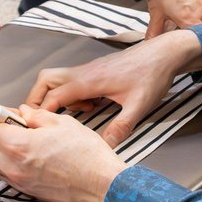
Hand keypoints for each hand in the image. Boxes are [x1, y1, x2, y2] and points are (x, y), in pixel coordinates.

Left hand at [0, 106, 126, 201]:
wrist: (102, 186)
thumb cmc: (88, 155)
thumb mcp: (64, 123)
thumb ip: (38, 116)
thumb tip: (25, 113)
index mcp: (19, 144)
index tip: (8, 114)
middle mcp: (13, 166)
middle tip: (12, 129)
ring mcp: (18, 181)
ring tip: (23, 144)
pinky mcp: (26, 192)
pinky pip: (5, 176)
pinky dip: (9, 165)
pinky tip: (30, 158)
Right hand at [26, 29, 201, 145]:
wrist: (164, 53)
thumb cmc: (152, 75)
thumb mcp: (139, 105)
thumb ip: (121, 126)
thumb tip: (106, 148)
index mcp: (89, 81)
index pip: (53, 96)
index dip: (41, 113)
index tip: (37, 129)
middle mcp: (84, 72)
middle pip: (45, 80)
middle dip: (36, 99)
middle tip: (43, 120)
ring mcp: (89, 69)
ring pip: (57, 78)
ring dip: (56, 96)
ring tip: (79, 113)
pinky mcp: (96, 69)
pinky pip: (71, 80)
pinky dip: (71, 93)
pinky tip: (92, 104)